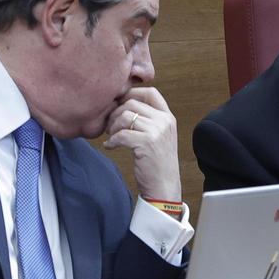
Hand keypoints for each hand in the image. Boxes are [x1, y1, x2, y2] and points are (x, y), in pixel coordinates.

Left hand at [103, 86, 180, 201]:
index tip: (120, 105)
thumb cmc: (157, 162)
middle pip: (133, 102)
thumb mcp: (159, 136)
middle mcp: (164, 121)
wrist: (164, 186)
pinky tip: (110, 146)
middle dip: (116, 113)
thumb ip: (148, 120)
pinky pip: (122, 134)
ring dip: (113, 126)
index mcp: (168, 117)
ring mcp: (157, 131)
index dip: (132, 93)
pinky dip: (112, 140)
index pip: (150, 92)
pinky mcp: (146, 143)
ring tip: (111, 136)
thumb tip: (123, 104)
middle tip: (110, 126)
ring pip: (126, 116)